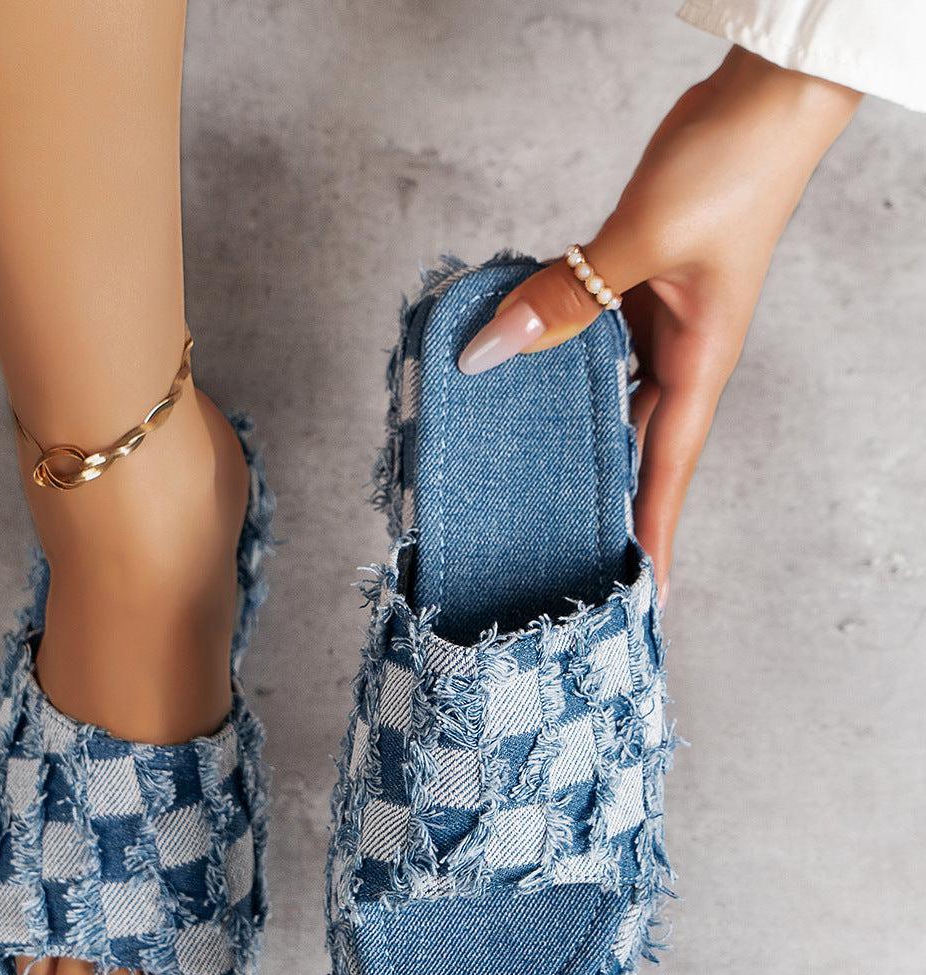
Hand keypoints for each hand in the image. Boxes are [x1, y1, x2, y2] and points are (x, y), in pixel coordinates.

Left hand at [458, 47, 860, 602]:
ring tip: (526, 475)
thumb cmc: (732, 169)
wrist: (760, 101)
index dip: (653, 533)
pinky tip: (520, 371)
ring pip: (607, 396)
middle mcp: (680, 357)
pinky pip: (590, 339)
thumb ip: (567, 298)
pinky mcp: (636, 289)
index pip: (669, 469)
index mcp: (700, 365)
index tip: (645, 594)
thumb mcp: (642, 240)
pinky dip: (557, 356)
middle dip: (607, 497)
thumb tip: (492, 348)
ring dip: (571, 429)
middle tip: (561, 545)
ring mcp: (657, 324)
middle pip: (636, 447)